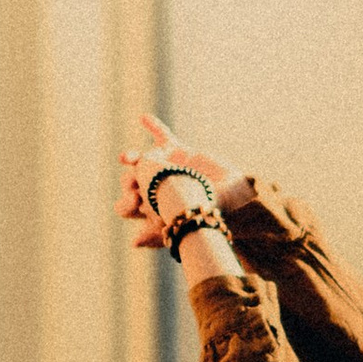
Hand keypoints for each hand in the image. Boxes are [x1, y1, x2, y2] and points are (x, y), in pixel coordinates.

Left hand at [118, 109, 246, 251]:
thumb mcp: (182, 227)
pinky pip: (163, 137)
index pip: (127, 207)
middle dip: (128, 182)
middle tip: (132, 183)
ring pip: (141, 160)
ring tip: (127, 157)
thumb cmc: (210, 218)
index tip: (135, 201)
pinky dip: (153, 126)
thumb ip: (157, 235)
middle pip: (130, 182)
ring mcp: (168, 169)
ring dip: (132, 157)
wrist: (237, 200)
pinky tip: (143, 117)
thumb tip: (134, 243)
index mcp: (152, 210)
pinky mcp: (180, 153)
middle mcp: (157, 189)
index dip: (125, 204)